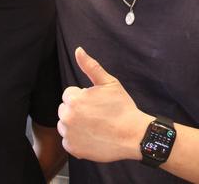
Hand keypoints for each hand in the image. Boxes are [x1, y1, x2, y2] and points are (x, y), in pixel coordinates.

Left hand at [57, 47, 151, 161]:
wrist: (133, 135)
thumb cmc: (122, 107)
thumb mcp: (109, 82)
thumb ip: (90, 66)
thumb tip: (78, 50)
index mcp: (74, 100)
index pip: (69, 94)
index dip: (83, 97)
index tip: (96, 103)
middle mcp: (67, 117)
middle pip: (65, 109)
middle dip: (77, 109)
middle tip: (96, 114)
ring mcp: (69, 135)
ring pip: (65, 125)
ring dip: (75, 124)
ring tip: (94, 125)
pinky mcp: (73, 149)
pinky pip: (68, 141)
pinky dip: (77, 140)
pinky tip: (92, 136)